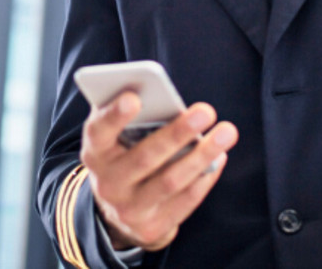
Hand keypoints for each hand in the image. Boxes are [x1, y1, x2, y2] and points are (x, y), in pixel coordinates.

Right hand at [79, 92, 238, 251]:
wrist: (118, 210)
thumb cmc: (124, 154)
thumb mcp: (115, 137)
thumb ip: (129, 115)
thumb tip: (161, 93)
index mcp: (95, 152)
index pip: (99, 132)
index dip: (114, 116)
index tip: (134, 97)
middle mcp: (108, 183)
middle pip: (145, 158)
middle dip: (177, 133)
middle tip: (205, 111)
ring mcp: (129, 209)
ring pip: (171, 181)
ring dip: (202, 155)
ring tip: (226, 132)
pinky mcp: (151, 227)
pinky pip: (185, 201)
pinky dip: (205, 177)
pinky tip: (220, 156)